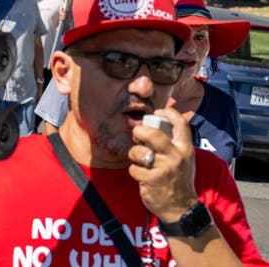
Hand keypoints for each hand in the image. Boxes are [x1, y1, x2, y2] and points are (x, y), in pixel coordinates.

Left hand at [128, 107, 198, 222]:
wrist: (181, 208)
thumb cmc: (178, 180)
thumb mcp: (184, 159)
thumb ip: (173, 143)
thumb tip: (156, 123)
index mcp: (185, 149)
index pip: (180, 123)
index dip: (168, 112)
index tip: (158, 112)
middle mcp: (176, 156)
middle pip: (152, 133)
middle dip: (139, 132)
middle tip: (137, 136)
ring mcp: (164, 168)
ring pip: (138, 152)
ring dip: (134, 155)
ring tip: (141, 161)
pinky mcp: (151, 179)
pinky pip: (134, 168)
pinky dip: (135, 172)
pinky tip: (143, 177)